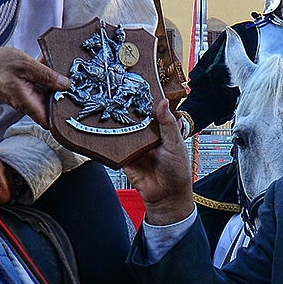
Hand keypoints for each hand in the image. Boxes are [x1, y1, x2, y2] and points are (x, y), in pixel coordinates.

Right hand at [0, 47, 67, 126]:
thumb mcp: (25, 64)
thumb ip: (46, 75)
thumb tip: (65, 85)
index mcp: (26, 102)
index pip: (48, 122)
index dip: (62, 119)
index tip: (73, 106)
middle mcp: (27, 104)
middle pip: (51, 107)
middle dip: (62, 95)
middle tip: (74, 80)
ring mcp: (26, 98)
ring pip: (47, 95)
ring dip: (55, 83)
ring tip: (60, 66)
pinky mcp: (25, 91)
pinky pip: (40, 88)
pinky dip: (46, 78)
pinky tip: (47, 63)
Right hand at [121, 95, 194, 225]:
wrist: (167, 196)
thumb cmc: (177, 171)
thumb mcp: (175, 143)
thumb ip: (168, 124)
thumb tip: (163, 103)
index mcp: (161, 131)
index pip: (151, 112)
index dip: (146, 102)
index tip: (138, 87)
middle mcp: (147, 137)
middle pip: (134, 119)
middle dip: (127, 110)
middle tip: (118, 94)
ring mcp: (135, 146)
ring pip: (123, 131)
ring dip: (117, 123)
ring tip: (108, 108)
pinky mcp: (124, 157)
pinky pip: (114, 148)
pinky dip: (109, 141)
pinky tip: (104, 131)